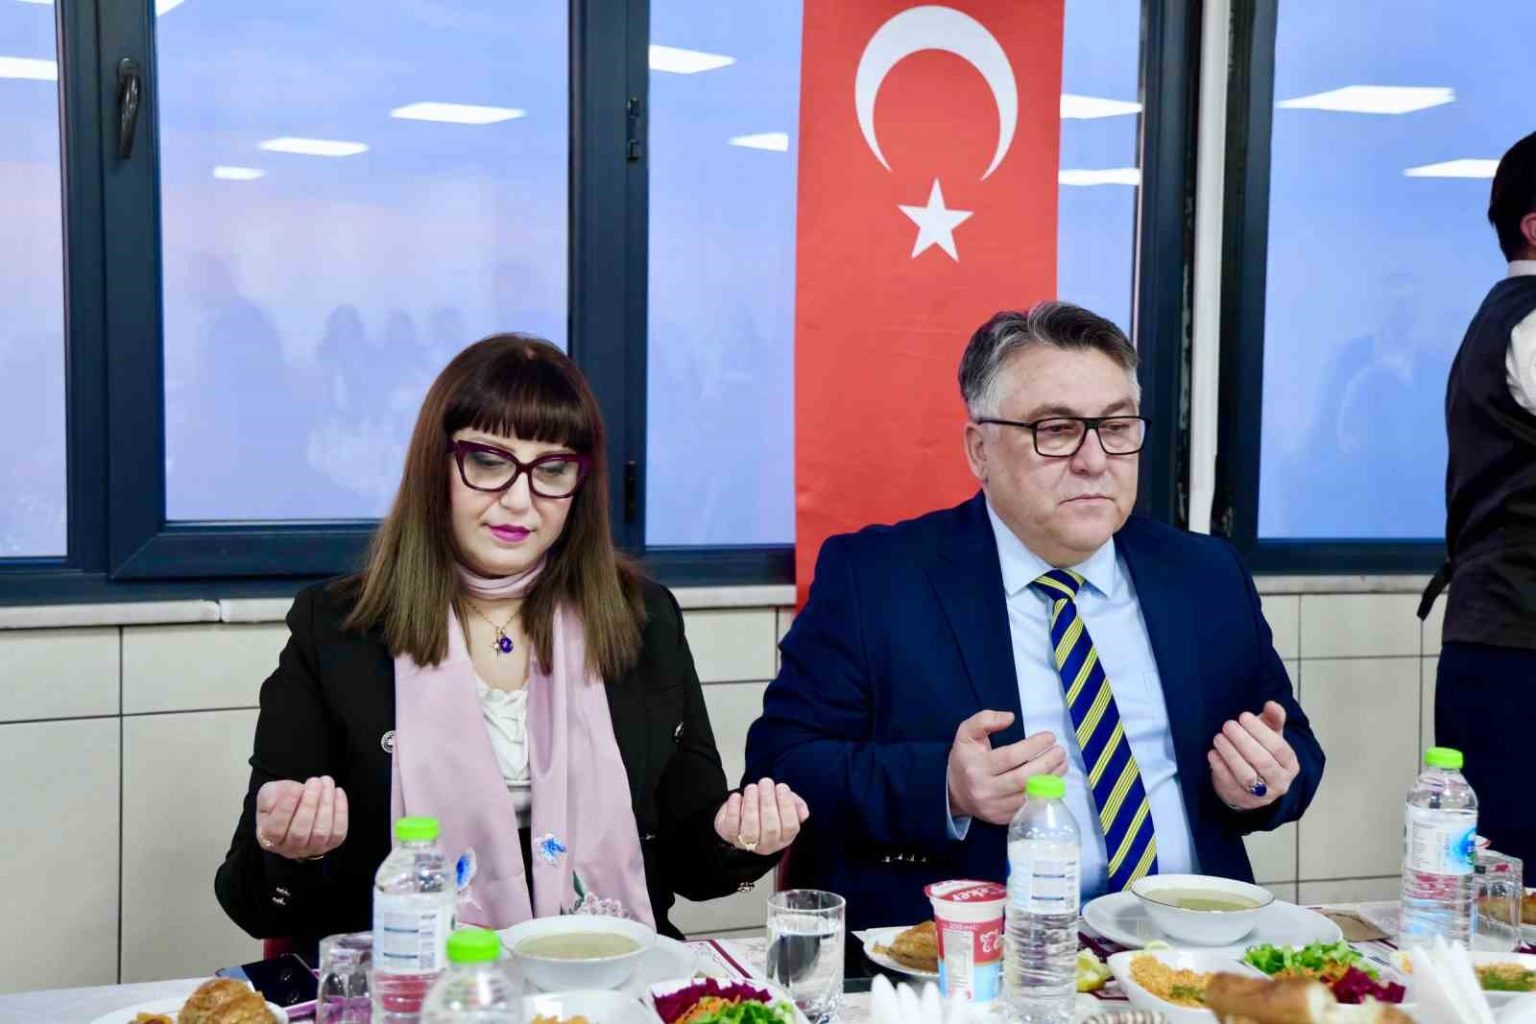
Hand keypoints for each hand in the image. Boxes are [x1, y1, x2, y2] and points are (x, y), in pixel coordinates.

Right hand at [255, 776, 348, 859]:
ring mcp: (311, 849)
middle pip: (300, 833)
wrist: (298, 806)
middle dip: (309, 803)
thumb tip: (290, 794)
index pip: (275, 830)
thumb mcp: (268, 794)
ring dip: (326, 804)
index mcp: (268, 839)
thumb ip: (271, 795)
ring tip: (326, 782)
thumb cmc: (280, 801)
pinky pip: (338, 832)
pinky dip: (340, 811)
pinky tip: (338, 792)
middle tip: (314, 781)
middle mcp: (289, 849)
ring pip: (321, 832)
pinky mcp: (330, 844)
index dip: (286, 809)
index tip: (296, 788)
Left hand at [714, 778, 809, 855]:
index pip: (790, 826)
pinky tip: (736, 796)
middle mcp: (768, 844)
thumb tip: (803, 812)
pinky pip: (732, 826)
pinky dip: (733, 810)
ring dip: (751, 806)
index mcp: (785, 837)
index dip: (786, 806)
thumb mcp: (784, 806)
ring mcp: (748, 843)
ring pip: (750, 829)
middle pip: (770, 828)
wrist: (741, 817)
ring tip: (752, 787)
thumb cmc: (767, 810)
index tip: (781, 787)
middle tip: (766, 782)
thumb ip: (796, 806)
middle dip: (768, 802)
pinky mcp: (730, 836)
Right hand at [946, 710, 1066, 825]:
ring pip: (1029, 794)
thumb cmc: (964, 759)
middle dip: (1047, 763)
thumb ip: (985, 720)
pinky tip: (1053, 780)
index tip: (1050, 736)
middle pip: (1023, 778)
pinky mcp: (1002, 818)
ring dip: (1051, 778)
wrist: (953, 792)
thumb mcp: (966, 733)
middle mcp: (985, 790)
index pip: (1010, 756)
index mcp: (976, 767)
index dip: (1033, 746)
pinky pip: (1029, 807)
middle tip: (1060, 751)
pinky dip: (1045, 793)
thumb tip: (1010, 717)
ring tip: (1062, 763)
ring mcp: (994, 807)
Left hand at [1207, 701, 1298, 810]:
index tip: (1243, 716)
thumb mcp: (1271, 736)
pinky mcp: (1241, 800)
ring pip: (1246, 775)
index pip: (1278, 748)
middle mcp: (1279, 782)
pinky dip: (1220, 767)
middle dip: (1243, 741)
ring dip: (1230, 754)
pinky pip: (1229, 784)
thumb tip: (1272, 704)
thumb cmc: (1263, 753)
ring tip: (1218, 738)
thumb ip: (1273, 719)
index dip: (1260, 731)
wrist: (1252, 786)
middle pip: (1263, 762)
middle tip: (1228, 725)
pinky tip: (1212, 753)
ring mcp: (1261, 795)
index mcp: (1290, 764)